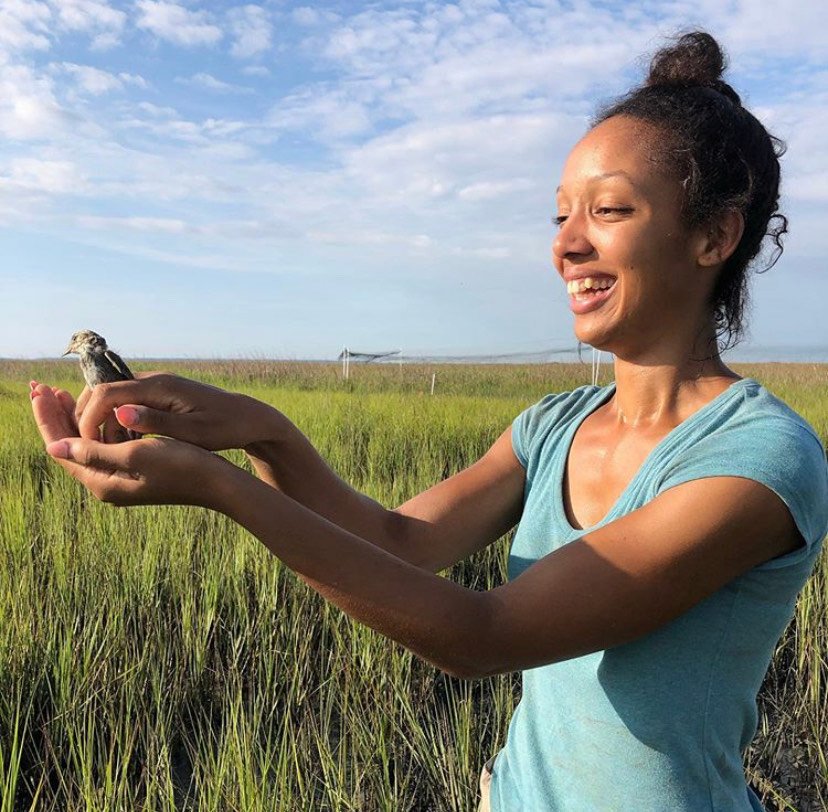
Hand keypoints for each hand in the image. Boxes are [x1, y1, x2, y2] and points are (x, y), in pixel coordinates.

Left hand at [31, 383, 232, 507]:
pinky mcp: (136, 471)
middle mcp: (108, 484)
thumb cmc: (182, 465)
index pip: (62, 448)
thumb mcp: (137, 455)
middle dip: (55, 416)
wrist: (219, 482)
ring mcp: (122, 479)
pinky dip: (96, 426)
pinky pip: (104, 445)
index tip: (38, 391)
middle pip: (69, 446)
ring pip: (86, 444)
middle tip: (40, 388)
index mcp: (104, 483)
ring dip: (74, 418)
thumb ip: (95, 451)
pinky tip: (97, 409)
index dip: (48, 418)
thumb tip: (53, 446)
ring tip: (61, 393)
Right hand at [70, 372, 279, 450]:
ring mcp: (157, 386)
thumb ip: (157, 422)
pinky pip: (128, 404)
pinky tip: (126, 444)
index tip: (87, 445)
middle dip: (90, 419)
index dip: (89, 418)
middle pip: (103, 392)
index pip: (105, 393)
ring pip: (113, 399)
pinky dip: (119, 422)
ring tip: (111, 451)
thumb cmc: (225, 428)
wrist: (248, 418)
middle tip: (91, 449)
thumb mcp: (193, 431)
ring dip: (104, 423)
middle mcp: (154, 380)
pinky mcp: (161, 396)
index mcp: (159, 386)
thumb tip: (121, 412)